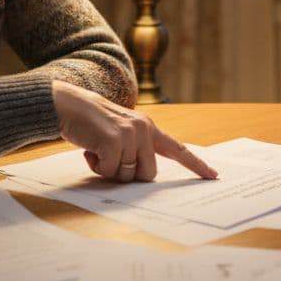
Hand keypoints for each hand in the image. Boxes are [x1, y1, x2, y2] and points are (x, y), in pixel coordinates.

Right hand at [51, 81, 217, 182]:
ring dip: (108, 169)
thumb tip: (142, 176)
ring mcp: (130, 134)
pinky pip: (109, 171)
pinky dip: (97, 167)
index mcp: (148, 127)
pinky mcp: (114, 141)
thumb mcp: (121, 131)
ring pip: (127, 176)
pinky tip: (90, 150)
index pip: (177, 149)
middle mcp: (144, 129)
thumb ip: (136, 148)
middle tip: (110, 157)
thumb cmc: (92, 123)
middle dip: (128, 174)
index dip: (195, 164)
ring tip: (98, 148)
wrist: (67, 104)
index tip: (213, 176)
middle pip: (148, 174)